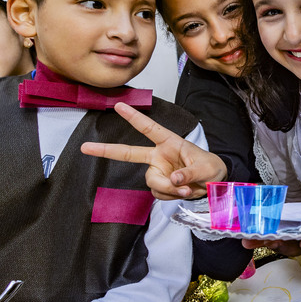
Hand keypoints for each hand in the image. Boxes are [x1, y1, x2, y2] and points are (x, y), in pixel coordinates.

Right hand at [80, 102, 225, 199]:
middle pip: (128, 153)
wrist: (214, 184)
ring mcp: (157, 171)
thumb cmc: (211, 167)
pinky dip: (171, 196)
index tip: (119, 105)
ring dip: (168, 188)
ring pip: (151, 182)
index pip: (149, 129)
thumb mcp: (206, 168)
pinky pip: (158, 194)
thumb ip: (190, 173)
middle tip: (85, 147)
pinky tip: (183, 192)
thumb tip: (173, 180)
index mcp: (170, 142)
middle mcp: (159, 156)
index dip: (134, 117)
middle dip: (106, 150)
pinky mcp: (160, 185)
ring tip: (187, 188)